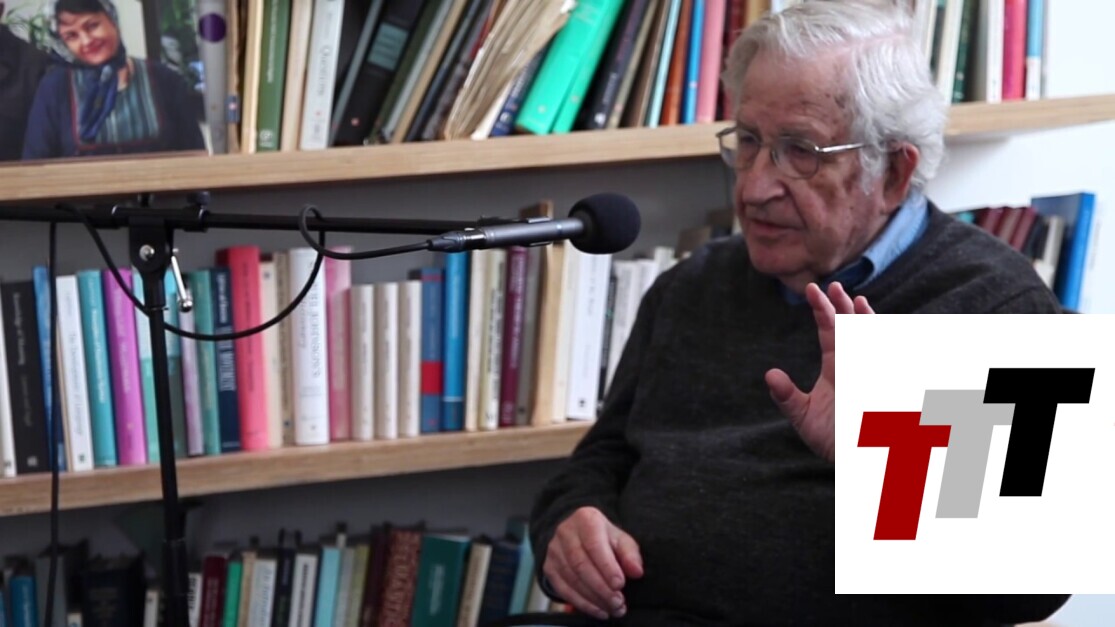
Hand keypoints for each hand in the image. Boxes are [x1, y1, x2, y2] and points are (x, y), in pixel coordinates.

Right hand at [543, 506, 643, 619]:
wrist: (578, 535)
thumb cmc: (604, 538)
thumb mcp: (621, 539)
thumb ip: (630, 554)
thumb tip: (636, 571)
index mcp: (585, 519)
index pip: (594, 545)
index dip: (607, 567)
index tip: (620, 585)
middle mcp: (565, 532)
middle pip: (581, 564)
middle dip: (601, 587)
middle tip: (618, 602)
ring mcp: (554, 551)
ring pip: (572, 579)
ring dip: (594, 598)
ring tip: (612, 609)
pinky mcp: (549, 568)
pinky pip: (563, 590)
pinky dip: (582, 604)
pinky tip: (599, 611)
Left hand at [765, 282, 873, 461]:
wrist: (860, 464)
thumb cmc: (834, 441)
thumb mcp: (805, 418)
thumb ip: (788, 397)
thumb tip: (769, 375)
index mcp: (836, 367)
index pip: (829, 332)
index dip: (822, 310)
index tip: (812, 290)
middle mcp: (855, 364)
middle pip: (851, 327)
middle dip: (843, 306)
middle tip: (834, 286)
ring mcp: (873, 371)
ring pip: (871, 337)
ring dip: (865, 320)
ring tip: (855, 300)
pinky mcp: (889, 384)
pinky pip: (889, 356)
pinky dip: (887, 341)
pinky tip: (880, 331)